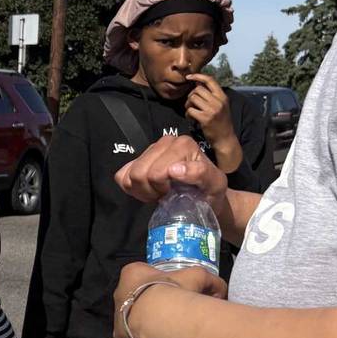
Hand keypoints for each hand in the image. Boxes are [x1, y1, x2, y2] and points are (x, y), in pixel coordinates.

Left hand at [113, 263, 228, 337]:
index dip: (162, 285)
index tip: (175, 294)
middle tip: (172, 315)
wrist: (156, 317)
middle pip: (138, 297)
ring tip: (166, 331)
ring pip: (134, 318)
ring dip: (147, 323)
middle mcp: (119, 291)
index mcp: (133, 272)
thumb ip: (211, 282)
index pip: (146, 276)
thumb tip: (219, 292)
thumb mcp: (198, 277)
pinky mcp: (118, 335)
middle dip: (153, 305)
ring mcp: (116, 314)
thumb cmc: (173, 291)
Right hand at [115, 134, 229, 218]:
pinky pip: (121, 176)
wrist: (205, 195)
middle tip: (166, 196)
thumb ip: (200, 173)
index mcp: (183, 145)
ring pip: (128, 176)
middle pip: (139, 174)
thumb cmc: (210, 191)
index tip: (176, 195)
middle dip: (150, 191)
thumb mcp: (215, 184)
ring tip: (159, 193)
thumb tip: (174, 169)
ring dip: (142, 191)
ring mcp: (150, 149)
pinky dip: (132, 188)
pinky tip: (149, 190)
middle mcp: (165, 142)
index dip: (162, 190)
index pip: (155, 173)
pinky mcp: (138, 159)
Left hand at [185, 74, 240, 171]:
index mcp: (223, 96)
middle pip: (197, 90)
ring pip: (192, 98)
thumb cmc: (220, 122)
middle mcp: (218, 101)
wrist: (225, 138)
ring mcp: (212, 110)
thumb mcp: (220, 106)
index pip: (210, 80)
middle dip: (190, 96)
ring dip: (188, 105)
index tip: (189, 77)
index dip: (198, 76)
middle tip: (191, 104)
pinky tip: (191, 118)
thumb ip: (212, 96)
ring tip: (191, 111)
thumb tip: (197, 84)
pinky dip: (187, 114)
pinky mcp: (205, 118)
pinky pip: (190, 110)